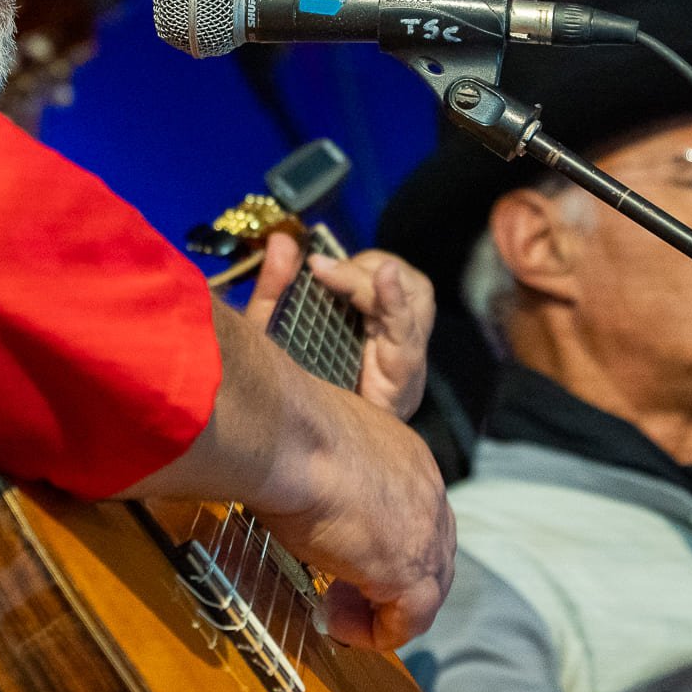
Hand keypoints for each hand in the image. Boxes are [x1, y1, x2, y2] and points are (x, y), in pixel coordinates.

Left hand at [244, 233, 434, 419]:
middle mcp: (396, 336)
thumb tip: (282, 240)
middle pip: (408, 280)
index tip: (313, 262)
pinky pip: (406, 329)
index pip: (381, 274)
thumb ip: (277, 288)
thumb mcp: (275, 333)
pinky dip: (395, 300)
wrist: (300, 451)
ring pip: (416, 296)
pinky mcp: (404, 375)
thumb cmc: (293, 391)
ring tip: (338, 277)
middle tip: (324, 270)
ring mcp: (405, 353)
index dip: (354, 263)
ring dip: (378, 280)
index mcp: (371, 323)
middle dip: (367, 268)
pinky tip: (383, 279)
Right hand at [254, 385, 455, 649]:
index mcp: (409, 457)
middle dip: (388, 578)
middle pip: (430, 552)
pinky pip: (408, 621)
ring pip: (425, 590)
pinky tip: (340, 625)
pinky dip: (378, 632)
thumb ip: (328, 468)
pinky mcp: (409, 572)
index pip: (415, 511)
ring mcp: (426, 534)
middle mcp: (429, 492)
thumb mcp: (319, 445)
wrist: (292, 438)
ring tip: (335, 611)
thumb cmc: (290, 433)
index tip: (344, 551)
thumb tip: (303, 481)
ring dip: (381, 607)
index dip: (383, 539)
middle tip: (340, 589)